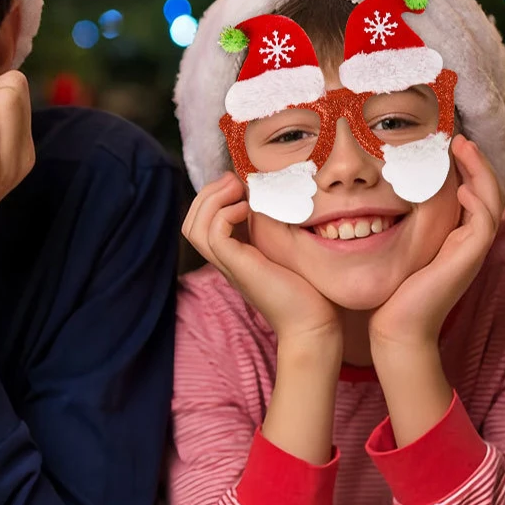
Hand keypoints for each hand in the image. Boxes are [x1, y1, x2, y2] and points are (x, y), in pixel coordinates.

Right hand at [182, 172, 341, 345]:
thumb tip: (273, 192)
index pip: (201, 221)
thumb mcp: (286, 245)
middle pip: (190, 223)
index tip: (239, 182)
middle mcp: (225, 259)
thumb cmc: (309, 287)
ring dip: (212, 201)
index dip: (212, 196)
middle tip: (234, 181)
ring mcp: (229, 265)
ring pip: (194, 228)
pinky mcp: (238, 268)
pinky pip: (213, 236)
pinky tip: (247, 210)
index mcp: (234, 253)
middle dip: (207, 193)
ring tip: (239, 192)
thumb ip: (273, 224)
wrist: (314, 323)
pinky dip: (224, 215)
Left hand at [369, 135, 502, 351]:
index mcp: (450, 238)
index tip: (444, 145)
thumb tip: (357, 203)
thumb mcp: (388, 250)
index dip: (462, 168)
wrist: (396, 330)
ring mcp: (469, 251)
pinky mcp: (468, 260)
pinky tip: (461, 189)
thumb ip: (387, 227)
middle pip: (485, 191)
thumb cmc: (385, 293)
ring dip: (479, 172)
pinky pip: (483, 225)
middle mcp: (465, 241)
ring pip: (491, 201)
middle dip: (475, 162)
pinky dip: (477, 203)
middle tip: (458, 138)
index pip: (467, 193)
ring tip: (463, 148)